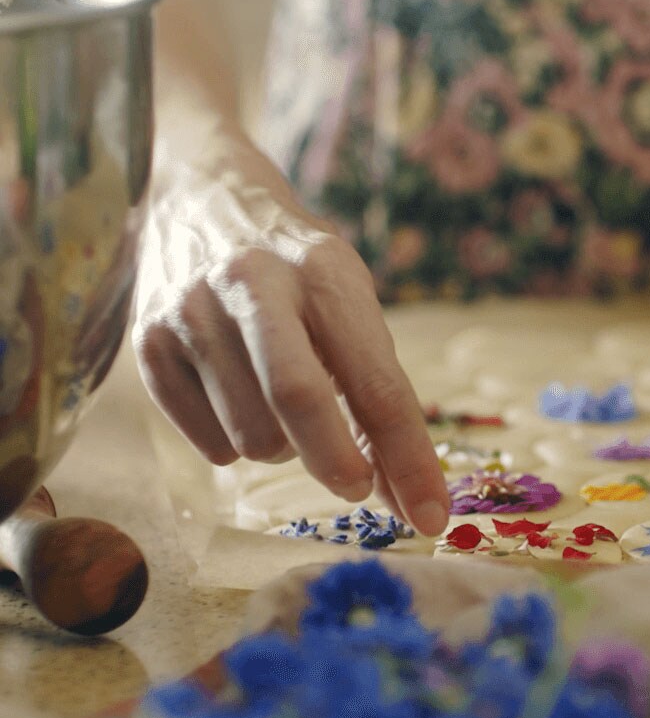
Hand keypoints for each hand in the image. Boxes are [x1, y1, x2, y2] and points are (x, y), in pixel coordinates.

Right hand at [131, 139, 449, 535]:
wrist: (203, 201)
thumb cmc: (298, 268)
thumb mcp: (349, 302)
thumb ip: (376, 390)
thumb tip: (404, 492)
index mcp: (325, 272)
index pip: (377, 381)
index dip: (408, 458)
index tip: (432, 516)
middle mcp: (254, 284)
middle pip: (300, 401)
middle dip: (337, 462)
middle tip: (355, 486)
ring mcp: (192, 312)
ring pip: (251, 436)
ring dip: (283, 448)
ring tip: (283, 406)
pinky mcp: (148, 343)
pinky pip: (205, 442)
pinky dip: (234, 445)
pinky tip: (238, 400)